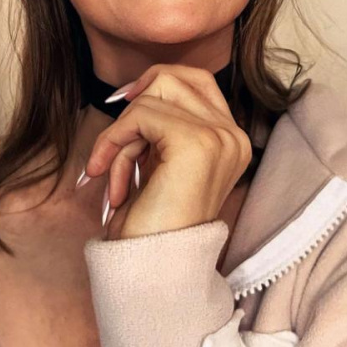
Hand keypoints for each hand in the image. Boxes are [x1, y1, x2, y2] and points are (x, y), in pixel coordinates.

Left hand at [81, 64, 251, 239]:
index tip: (124, 109)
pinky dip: (114, 142)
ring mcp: (220, 137)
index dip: (155, 85)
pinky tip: (113, 183)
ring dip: (122, 133)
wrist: (154, 268)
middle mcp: (234, 135)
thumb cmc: (152, 222)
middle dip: (135, 108)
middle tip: (116, 150)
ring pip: (153, 94)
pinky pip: (140, 114)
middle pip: (174, 77)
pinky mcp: (196, 142)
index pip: (196, 79)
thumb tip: (136, 87)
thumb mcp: (161, 161)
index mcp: (232, 139)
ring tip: (115, 175)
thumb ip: (162, 124)